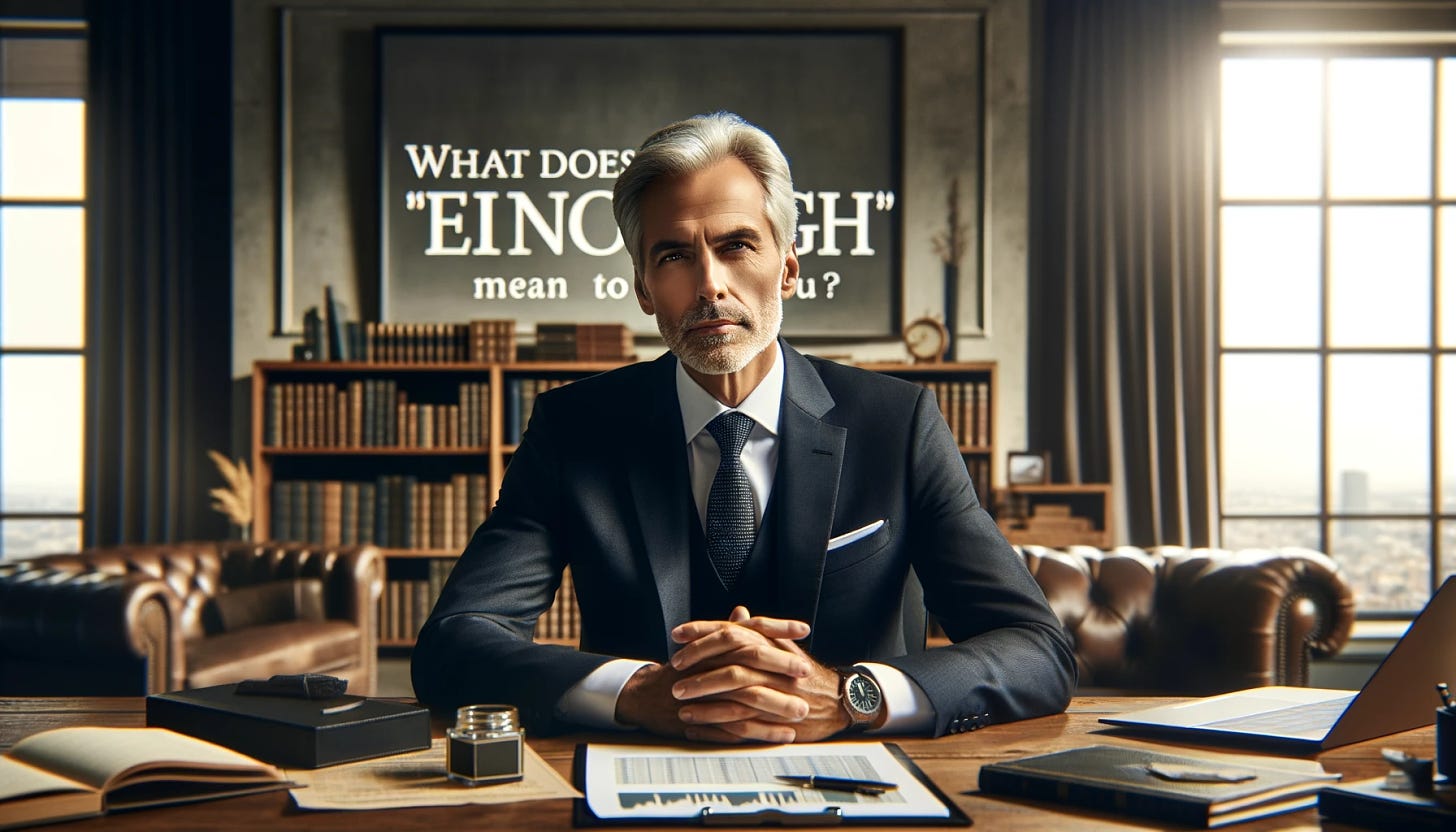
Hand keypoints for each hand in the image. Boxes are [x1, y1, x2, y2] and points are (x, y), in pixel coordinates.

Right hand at [614, 607, 815, 742]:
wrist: (645, 695)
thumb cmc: (678, 671)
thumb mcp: (701, 647)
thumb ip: (726, 631)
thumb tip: (743, 612)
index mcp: (713, 644)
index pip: (750, 629)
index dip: (778, 627)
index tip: (803, 629)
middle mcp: (710, 663)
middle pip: (750, 660)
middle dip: (782, 667)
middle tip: (805, 673)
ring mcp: (706, 692)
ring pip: (746, 696)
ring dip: (777, 705)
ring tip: (801, 712)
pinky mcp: (705, 719)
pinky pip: (737, 726)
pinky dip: (761, 732)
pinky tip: (781, 735)